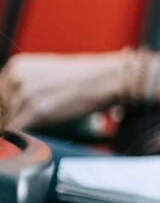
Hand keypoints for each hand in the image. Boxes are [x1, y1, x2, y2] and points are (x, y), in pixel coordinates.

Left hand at [0, 52, 121, 128]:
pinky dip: (19, 137)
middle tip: (24, 121)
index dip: (4, 108)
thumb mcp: (46, 70)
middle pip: (0, 108)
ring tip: (34, 127)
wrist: (105, 78)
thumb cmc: (82, 76)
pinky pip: (15, 131)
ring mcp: (25, 94)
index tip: (11, 115)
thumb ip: (24, 82)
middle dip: (9, 118)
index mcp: (16, 65)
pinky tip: (32, 133)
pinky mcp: (36, 111)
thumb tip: (9, 103)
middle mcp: (17, 77)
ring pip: (5, 121)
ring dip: (15, 128)